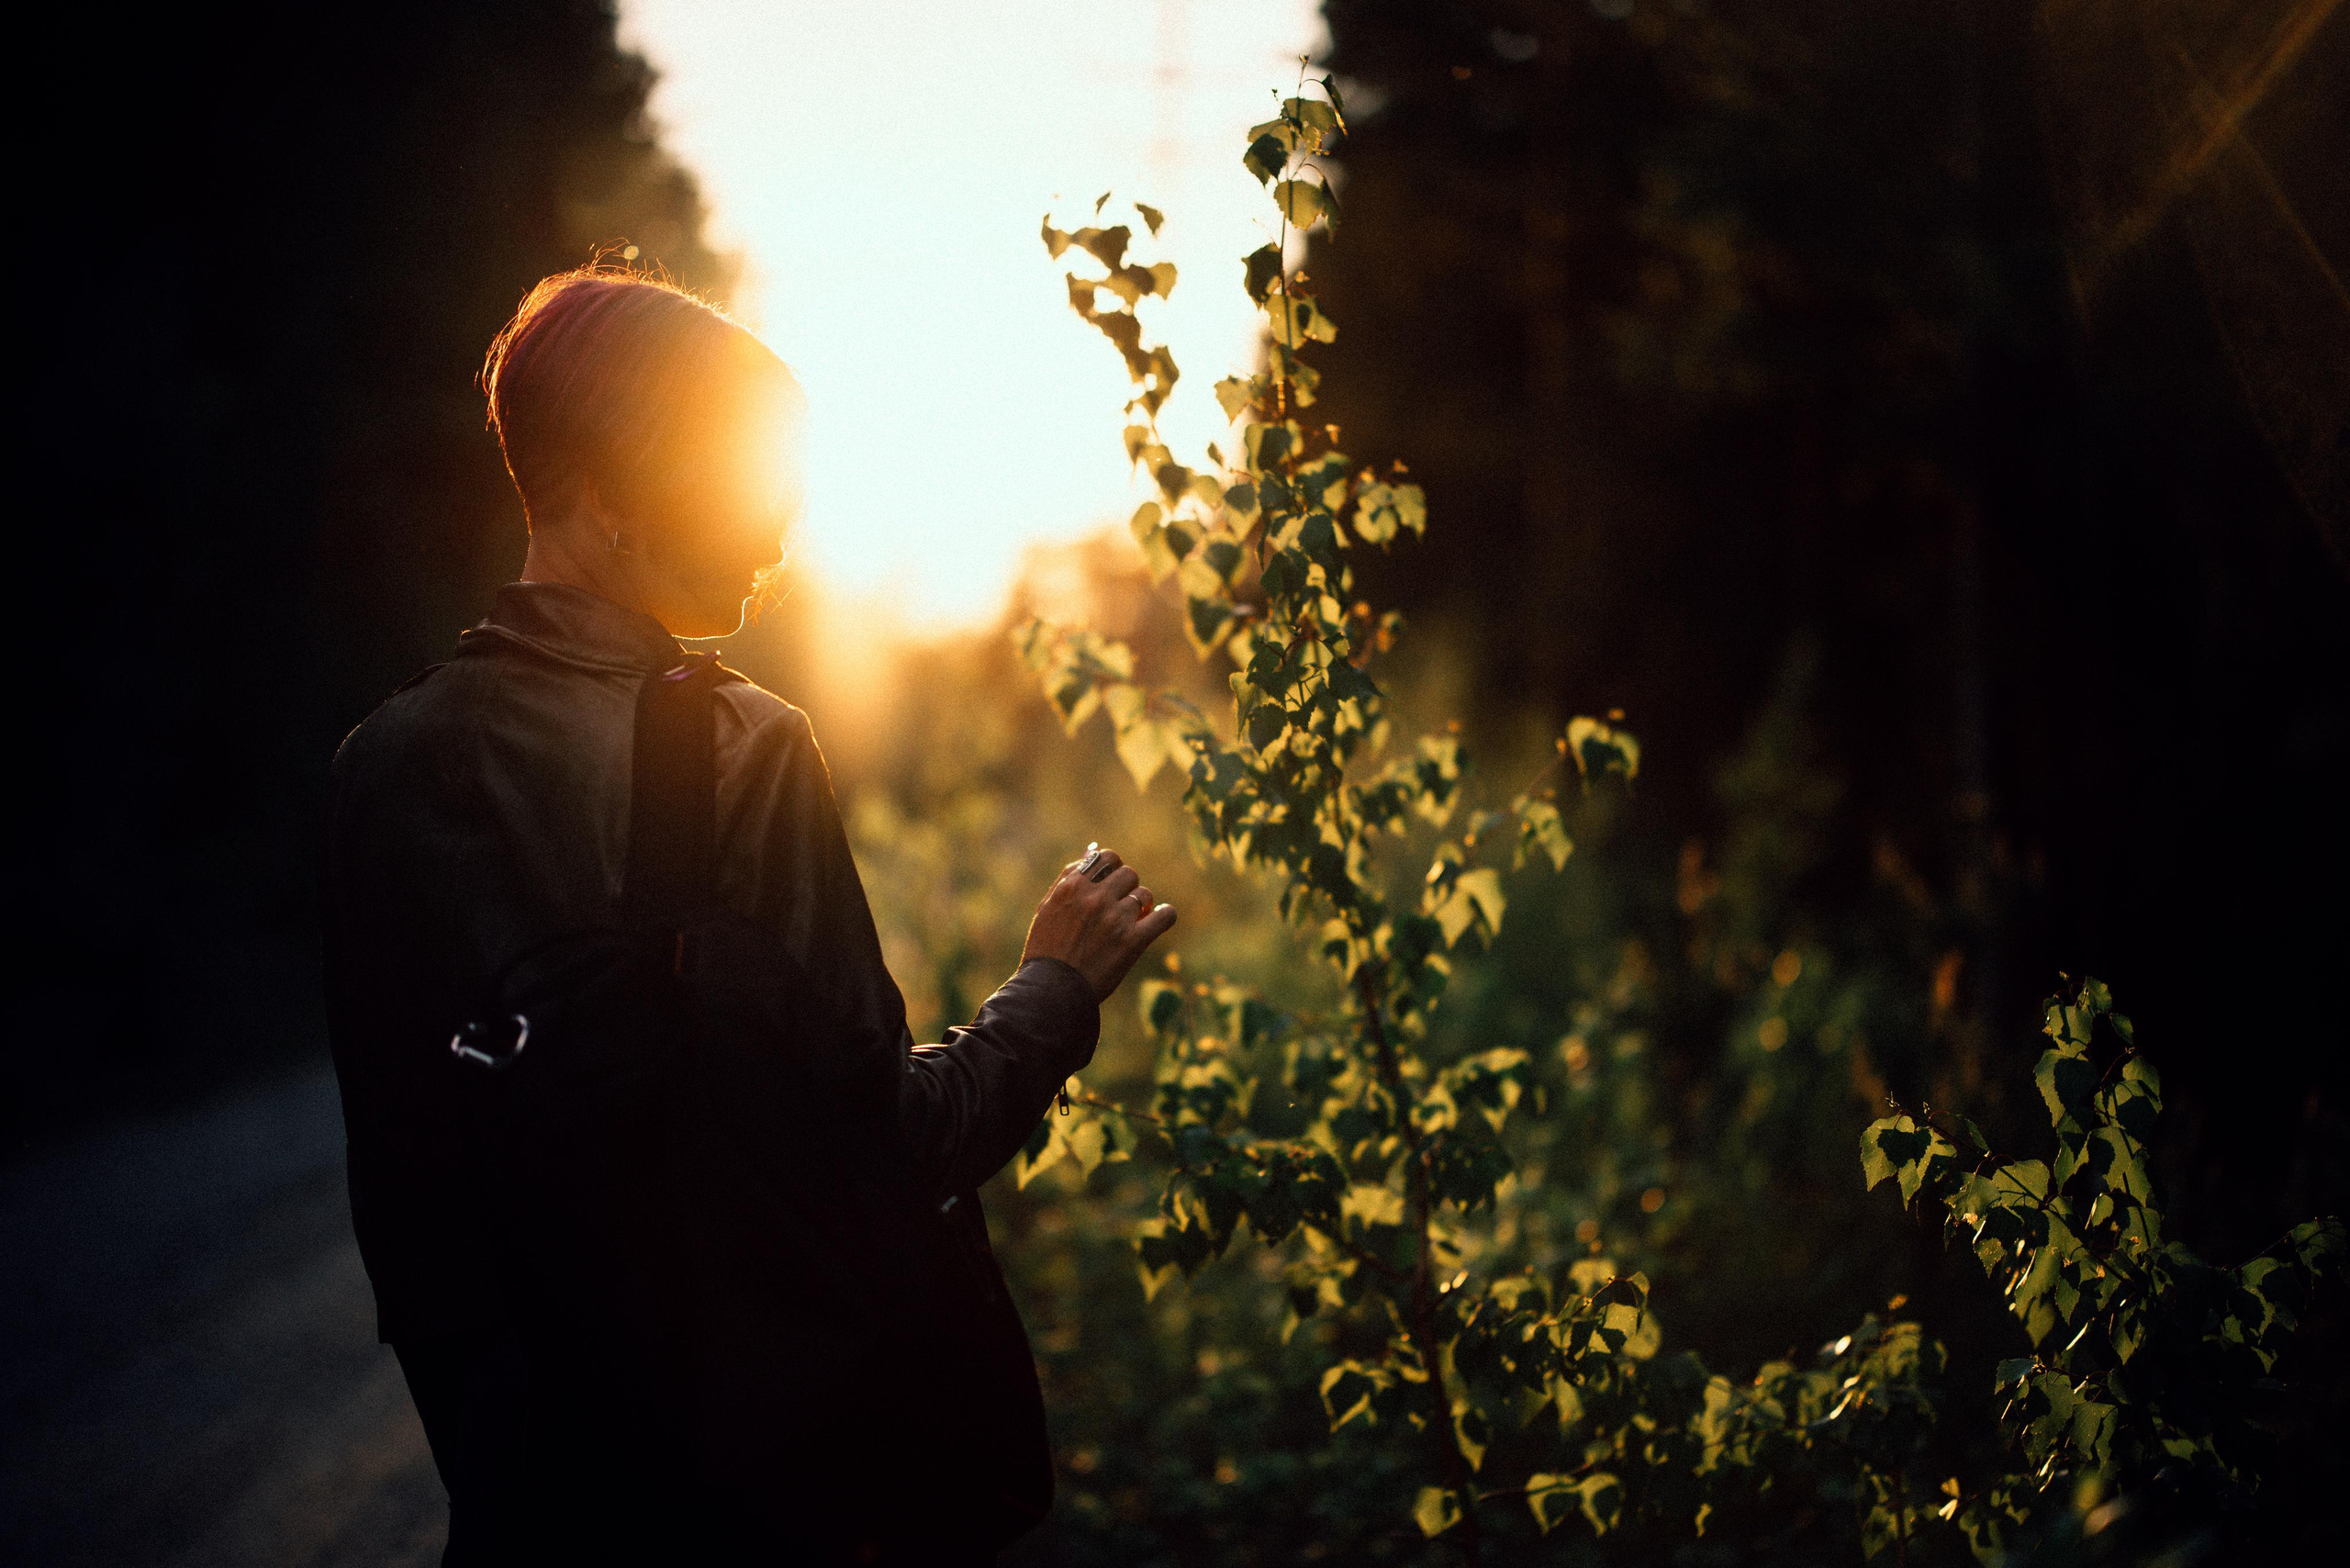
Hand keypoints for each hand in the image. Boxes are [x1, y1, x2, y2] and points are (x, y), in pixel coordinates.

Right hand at [1020, 844, 1177, 1001]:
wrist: (1052, 991)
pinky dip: (1165, 915)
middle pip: (1129, 874)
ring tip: (1130, 923)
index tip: (1111, 884)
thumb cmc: (1047, 949)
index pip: (1107, 857)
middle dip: (1127, 888)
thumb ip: (1068, 878)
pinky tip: (1159, 920)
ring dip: (1141, 907)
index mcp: (1073, 887)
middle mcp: (1095, 898)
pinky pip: (1165, 915)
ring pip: (1145, 895)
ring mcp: (1116, 919)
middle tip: (1120, 906)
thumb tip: (1092, 851)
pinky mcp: (1133, 942)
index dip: (1113, 869)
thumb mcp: (1047, 908)